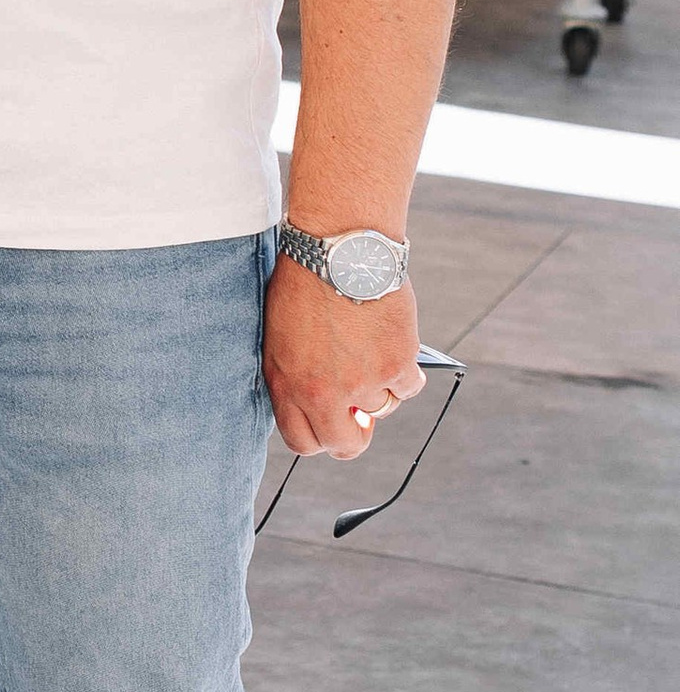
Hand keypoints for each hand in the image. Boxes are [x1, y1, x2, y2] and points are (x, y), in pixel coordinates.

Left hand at [262, 258, 425, 463]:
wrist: (338, 247)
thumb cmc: (304, 280)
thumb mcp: (281, 335)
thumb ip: (296, 375)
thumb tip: (323, 405)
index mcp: (286, 384)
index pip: (303, 442)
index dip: (322, 436)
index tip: (333, 423)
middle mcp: (322, 392)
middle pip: (346, 444)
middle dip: (356, 433)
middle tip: (361, 413)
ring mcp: (361, 382)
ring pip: (382, 408)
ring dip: (381, 387)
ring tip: (370, 346)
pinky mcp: (396, 365)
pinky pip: (410, 386)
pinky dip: (407, 368)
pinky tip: (392, 339)